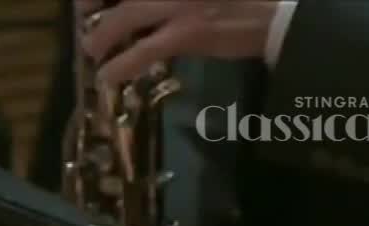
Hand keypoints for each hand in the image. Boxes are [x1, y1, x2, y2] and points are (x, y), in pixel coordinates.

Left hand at [78, 1, 280, 85]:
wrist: (284, 12)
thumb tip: (148, 7)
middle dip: (91, 2)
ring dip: (100, 35)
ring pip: (124, 16)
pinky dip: (120, 64)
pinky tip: (108, 76)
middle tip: (84, 14)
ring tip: (92, 48)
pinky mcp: (188, 32)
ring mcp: (180, 2)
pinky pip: (143, 50)